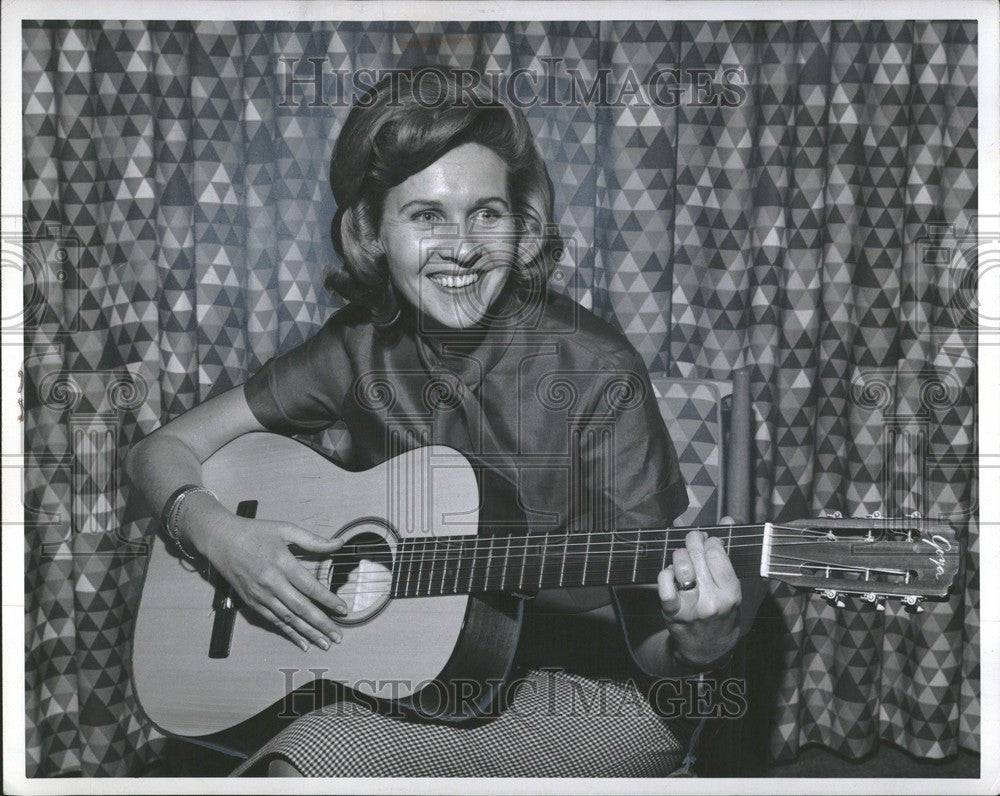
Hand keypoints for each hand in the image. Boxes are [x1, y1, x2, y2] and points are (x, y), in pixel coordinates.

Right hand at [197, 510, 348, 650]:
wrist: (221, 539)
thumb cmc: (256, 532)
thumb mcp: (286, 529)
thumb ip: (313, 540)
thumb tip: (339, 543)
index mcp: (282, 563)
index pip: (310, 587)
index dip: (328, 600)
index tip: (343, 609)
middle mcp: (272, 582)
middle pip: (301, 608)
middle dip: (322, 624)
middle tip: (338, 637)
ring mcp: (260, 594)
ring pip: (288, 618)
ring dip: (308, 633)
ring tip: (325, 643)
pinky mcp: (252, 602)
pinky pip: (274, 621)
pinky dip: (289, 633)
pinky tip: (302, 642)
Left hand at [657, 522, 740, 668]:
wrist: (707, 651)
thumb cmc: (721, 614)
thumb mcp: (732, 589)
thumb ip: (727, 554)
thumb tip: (727, 520)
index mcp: (731, 593)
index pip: (717, 554)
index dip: (710, 540)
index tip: (708, 540)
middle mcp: (713, 600)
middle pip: (698, 555)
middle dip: (692, 541)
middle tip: (692, 541)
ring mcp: (692, 607)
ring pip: (681, 566)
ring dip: (678, 555)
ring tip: (682, 557)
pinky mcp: (673, 613)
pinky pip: (664, 584)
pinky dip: (665, 574)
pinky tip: (670, 573)